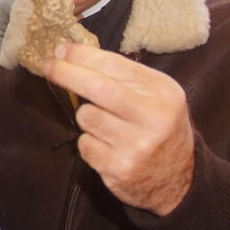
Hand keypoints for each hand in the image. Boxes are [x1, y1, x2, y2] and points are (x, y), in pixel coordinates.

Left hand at [42, 42, 193, 215]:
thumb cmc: (160, 128)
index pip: (115, 66)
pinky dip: (89, 141)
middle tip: (49, 66)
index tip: (61, 50)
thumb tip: (74, 54)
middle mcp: (152, 119)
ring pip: (86, 116)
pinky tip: (107, 145)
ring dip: (86, 115)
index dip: (82, 56)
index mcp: (163, 94)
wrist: (179, 179)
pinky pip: (85, 144)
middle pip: (97, 87)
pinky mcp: (118, 169)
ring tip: (104, 122)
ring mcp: (135, 146)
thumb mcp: (157, 96)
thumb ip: (123, 76)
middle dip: (67, 73)